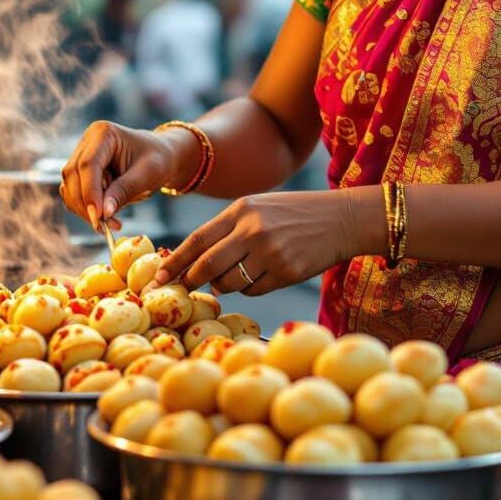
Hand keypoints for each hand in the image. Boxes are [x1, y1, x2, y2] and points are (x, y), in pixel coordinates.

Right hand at [59, 120, 196, 227]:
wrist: (161, 156)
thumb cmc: (158, 160)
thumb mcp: (147, 174)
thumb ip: (124, 191)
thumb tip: (103, 213)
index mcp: (103, 133)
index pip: (88, 164)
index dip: (90, 192)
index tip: (98, 217)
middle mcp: (87, 142)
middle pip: (73, 176)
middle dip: (86, 205)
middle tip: (105, 227)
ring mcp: (81, 156)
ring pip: (69, 187)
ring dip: (85, 210)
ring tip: (111, 224)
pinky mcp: (80, 172)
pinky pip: (73, 194)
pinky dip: (85, 209)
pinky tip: (106, 218)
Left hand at [153, 190, 358, 295]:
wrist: (342, 218)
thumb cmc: (295, 213)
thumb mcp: (258, 208)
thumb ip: (228, 230)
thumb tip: (196, 266)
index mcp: (241, 210)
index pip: (197, 240)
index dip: (175, 262)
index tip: (158, 277)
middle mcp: (252, 230)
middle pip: (207, 265)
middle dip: (191, 280)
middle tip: (183, 289)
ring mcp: (270, 253)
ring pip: (229, 282)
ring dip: (225, 284)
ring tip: (240, 272)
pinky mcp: (286, 272)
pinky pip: (253, 290)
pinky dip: (251, 288)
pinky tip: (265, 273)